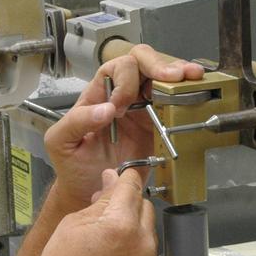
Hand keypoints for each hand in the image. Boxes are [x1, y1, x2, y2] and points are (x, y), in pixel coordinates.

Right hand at [29, 168, 159, 255]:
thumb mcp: (72, 224)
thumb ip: (99, 200)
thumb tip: (111, 181)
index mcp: (120, 223)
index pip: (132, 185)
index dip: (123, 177)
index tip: (119, 176)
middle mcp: (142, 241)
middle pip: (143, 205)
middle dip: (127, 203)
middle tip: (103, 213)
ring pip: (147, 228)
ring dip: (131, 226)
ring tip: (105, 240)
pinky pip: (148, 251)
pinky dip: (135, 248)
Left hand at [44, 44, 203, 211]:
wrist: (90, 193)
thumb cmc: (73, 166)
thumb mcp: (60, 142)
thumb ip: (76, 121)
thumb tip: (106, 109)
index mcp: (98, 94)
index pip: (115, 67)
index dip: (124, 80)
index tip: (123, 105)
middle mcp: (122, 96)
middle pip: (142, 62)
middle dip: (159, 65)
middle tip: (173, 76)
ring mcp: (142, 110)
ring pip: (161, 78)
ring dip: (178, 75)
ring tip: (192, 76)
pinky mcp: (157, 126)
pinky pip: (173, 105)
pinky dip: (185, 95)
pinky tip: (195, 92)